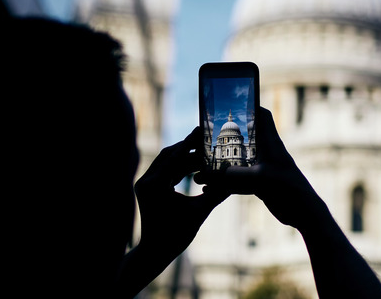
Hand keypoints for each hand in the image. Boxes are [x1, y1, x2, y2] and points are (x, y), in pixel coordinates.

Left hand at [134, 127, 227, 257]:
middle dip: (188, 147)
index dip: (191, 143)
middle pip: (169, 155)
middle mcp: (146, 180)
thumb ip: (216, 194)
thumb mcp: (199, 213)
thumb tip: (235, 180)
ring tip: (202, 150)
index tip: (201, 129)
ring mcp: (144, 183)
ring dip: (183, 155)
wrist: (155, 252)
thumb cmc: (177, 236)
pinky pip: (163, 170)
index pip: (175, 157)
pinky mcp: (147, 187)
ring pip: (165, 161)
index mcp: (156, 185)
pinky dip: (178, 166)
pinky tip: (193, 164)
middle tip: (204, 137)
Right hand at [196, 107, 327, 230]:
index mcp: (270, 143)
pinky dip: (223, 185)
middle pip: (243, 138)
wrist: (304, 213)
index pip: (262, 116)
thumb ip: (235, 175)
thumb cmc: (288, 189)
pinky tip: (209, 189)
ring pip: (236, 163)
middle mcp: (266, 153)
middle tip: (202, 141)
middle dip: (222, 140)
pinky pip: (237, 181)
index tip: (233, 104)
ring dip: (219, 168)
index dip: (250, 107)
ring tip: (198, 172)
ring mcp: (262, 169)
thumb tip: (209, 174)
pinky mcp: (260, 185)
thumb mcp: (260, 179)